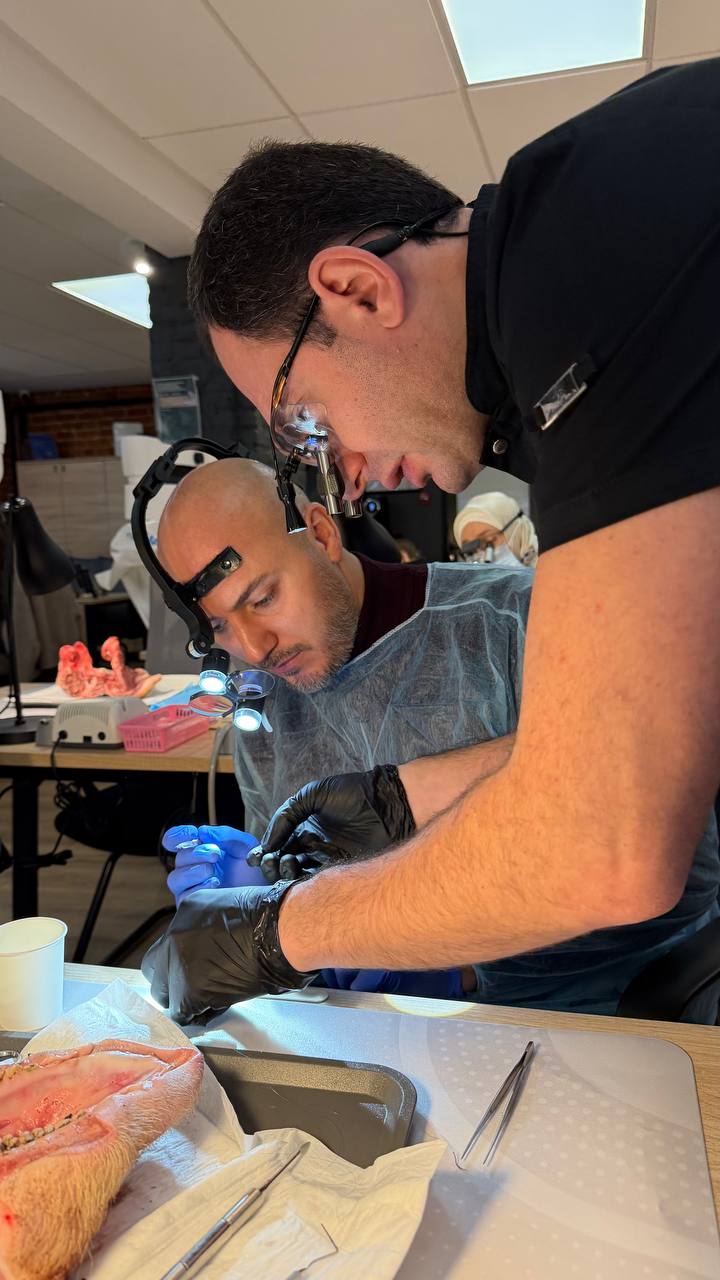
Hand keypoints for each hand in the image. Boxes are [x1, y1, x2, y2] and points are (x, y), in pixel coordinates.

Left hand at [141, 883, 315, 1020]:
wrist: (278, 932)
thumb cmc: (268, 921)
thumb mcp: (230, 910)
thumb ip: (209, 927)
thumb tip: (208, 948)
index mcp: (186, 911)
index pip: (167, 943)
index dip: (178, 961)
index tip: (189, 970)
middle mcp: (174, 936)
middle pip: (156, 970)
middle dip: (172, 982)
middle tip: (192, 989)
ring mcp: (178, 963)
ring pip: (168, 995)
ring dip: (187, 999)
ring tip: (212, 999)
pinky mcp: (189, 990)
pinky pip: (183, 1013)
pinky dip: (198, 1015)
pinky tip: (215, 1008)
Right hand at [163, 824, 262, 904]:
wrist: (264, 893)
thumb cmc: (253, 869)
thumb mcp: (245, 846)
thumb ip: (225, 835)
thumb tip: (202, 831)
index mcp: (201, 850)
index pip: (176, 841)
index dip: (178, 835)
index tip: (192, 833)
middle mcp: (192, 868)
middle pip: (179, 859)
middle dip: (196, 853)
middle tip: (215, 854)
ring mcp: (192, 888)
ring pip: (175, 878)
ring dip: (193, 871)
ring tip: (213, 871)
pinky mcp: (194, 906)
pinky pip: (184, 897)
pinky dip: (197, 888)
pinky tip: (214, 884)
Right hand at [249, 765, 414, 881]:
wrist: (386, 804)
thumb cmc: (352, 794)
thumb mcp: (312, 795)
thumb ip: (286, 816)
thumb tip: (266, 845)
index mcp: (305, 828)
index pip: (278, 846)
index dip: (264, 854)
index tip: (254, 859)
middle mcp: (314, 846)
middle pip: (285, 864)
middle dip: (272, 866)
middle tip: (270, 864)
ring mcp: (328, 859)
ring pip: (300, 875)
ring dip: (286, 874)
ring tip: (286, 865)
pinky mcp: (344, 871)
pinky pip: (319, 881)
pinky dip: (305, 883)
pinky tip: (297, 877)